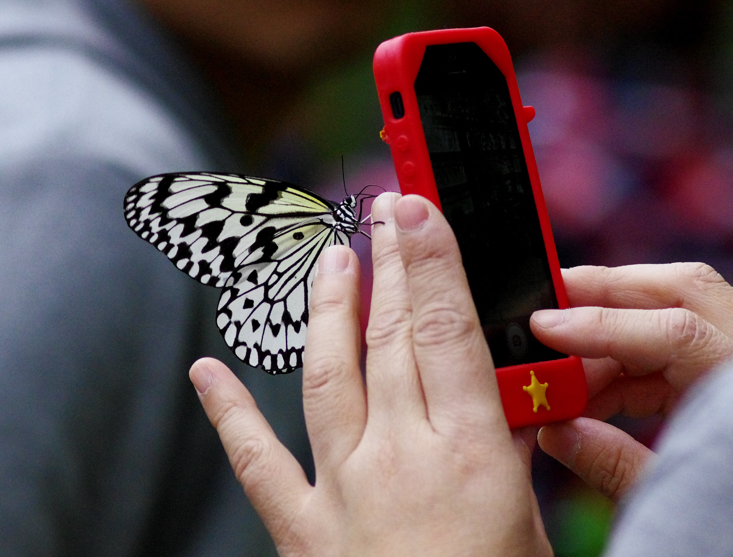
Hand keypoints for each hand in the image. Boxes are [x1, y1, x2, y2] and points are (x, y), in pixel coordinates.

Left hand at [189, 193, 551, 556]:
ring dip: (327, 310)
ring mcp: (341, 491)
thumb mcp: (528, 524)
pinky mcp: (299, 529)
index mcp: (471, 456)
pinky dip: (228, 413)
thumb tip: (503, 394)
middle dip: (388, 262)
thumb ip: (510, 450)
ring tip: (330, 261)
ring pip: (328, 376)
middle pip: (391, 337)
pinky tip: (204, 371)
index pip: (446, 330)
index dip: (431, 259)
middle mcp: (399, 459)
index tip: (419, 208)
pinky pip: (256, 462)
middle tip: (384, 210)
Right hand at [532, 263, 732, 500]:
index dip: (602, 324)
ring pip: (676, 309)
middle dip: (608, 288)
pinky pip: (672, 346)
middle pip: (682, 290)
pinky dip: (623, 357)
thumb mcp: (680, 504)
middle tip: (549, 301)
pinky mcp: (729, 375)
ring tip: (561, 360)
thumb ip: (615, 465)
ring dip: (610, 324)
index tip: (545, 328)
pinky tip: (588, 388)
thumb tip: (554, 429)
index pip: (675, 332)